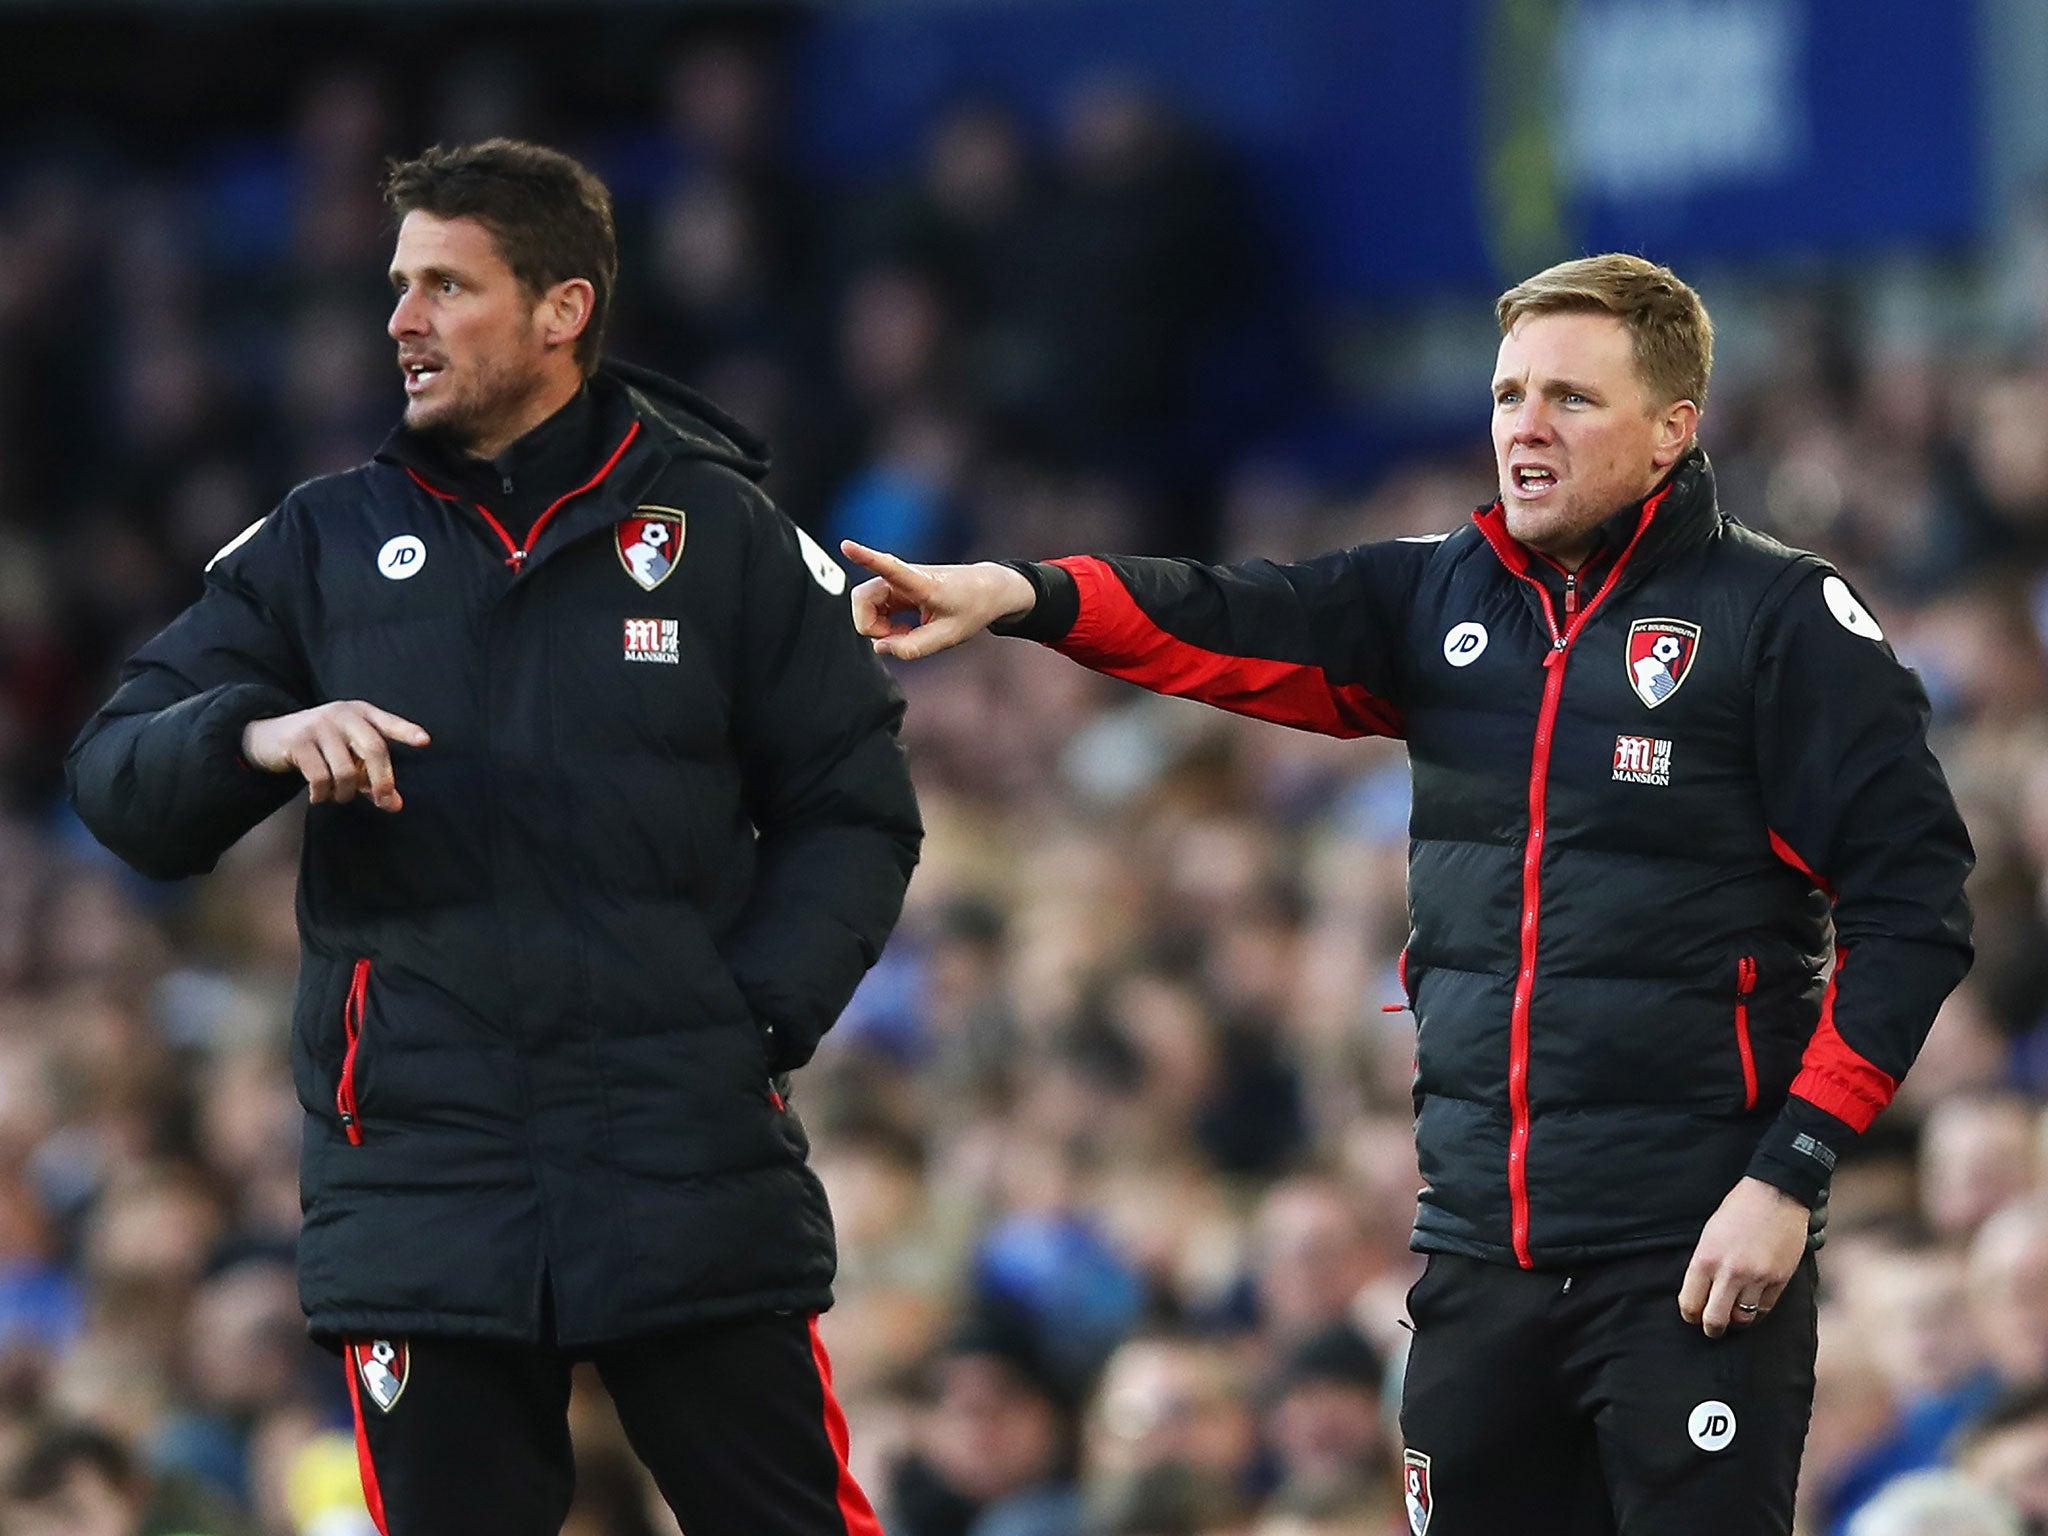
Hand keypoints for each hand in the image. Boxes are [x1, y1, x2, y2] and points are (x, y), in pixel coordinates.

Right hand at [242, 702, 429, 811]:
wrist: (270, 736)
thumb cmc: (321, 746)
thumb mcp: (348, 753)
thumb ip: (372, 776)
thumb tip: (395, 805)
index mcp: (361, 713)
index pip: (388, 723)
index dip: (406, 732)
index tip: (425, 742)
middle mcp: (342, 715)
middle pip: (373, 750)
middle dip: (382, 781)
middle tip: (384, 801)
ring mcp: (319, 726)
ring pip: (346, 771)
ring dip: (344, 793)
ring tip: (337, 795)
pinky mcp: (298, 742)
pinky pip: (320, 778)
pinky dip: (322, 794)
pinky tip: (318, 796)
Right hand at [842, 540, 1036, 660]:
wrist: (987, 590)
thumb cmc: (971, 609)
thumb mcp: (947, 637)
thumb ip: (913, 648)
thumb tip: (880, 647)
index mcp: (923, 584)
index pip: (890, 568)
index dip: (865, 557)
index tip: (846, 545)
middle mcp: (904, 578)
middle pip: (862, 598)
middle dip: (870, 626)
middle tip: (897, 638)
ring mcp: (897, 582)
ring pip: (865, 604)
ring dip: (877, 626)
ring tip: (905, 633)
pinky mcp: (896, 589)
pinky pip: (874, 607)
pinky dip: (883, 624)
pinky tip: (904, 629)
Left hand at [1678, 1176, 1808, 1337]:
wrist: (1775, 1194)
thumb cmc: (1737, 1210)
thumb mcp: (1709, 1234)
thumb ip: (1704, 1264)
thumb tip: (1700, 1293)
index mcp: (1705, 1259)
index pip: (1690, 1303)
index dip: (1690, 1315)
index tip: (1693, 1316)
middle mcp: (1730, 1272)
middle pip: (1715, 1320)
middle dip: (1711, 1329)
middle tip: (1712, 1329)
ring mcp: (1757, 1278)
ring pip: (1743, 1319)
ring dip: (1737, 1321)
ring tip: (1734, 1317)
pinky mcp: (1780, 1279)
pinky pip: (1766, 1308)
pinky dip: (1758, 1310)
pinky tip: (1753, 1305)